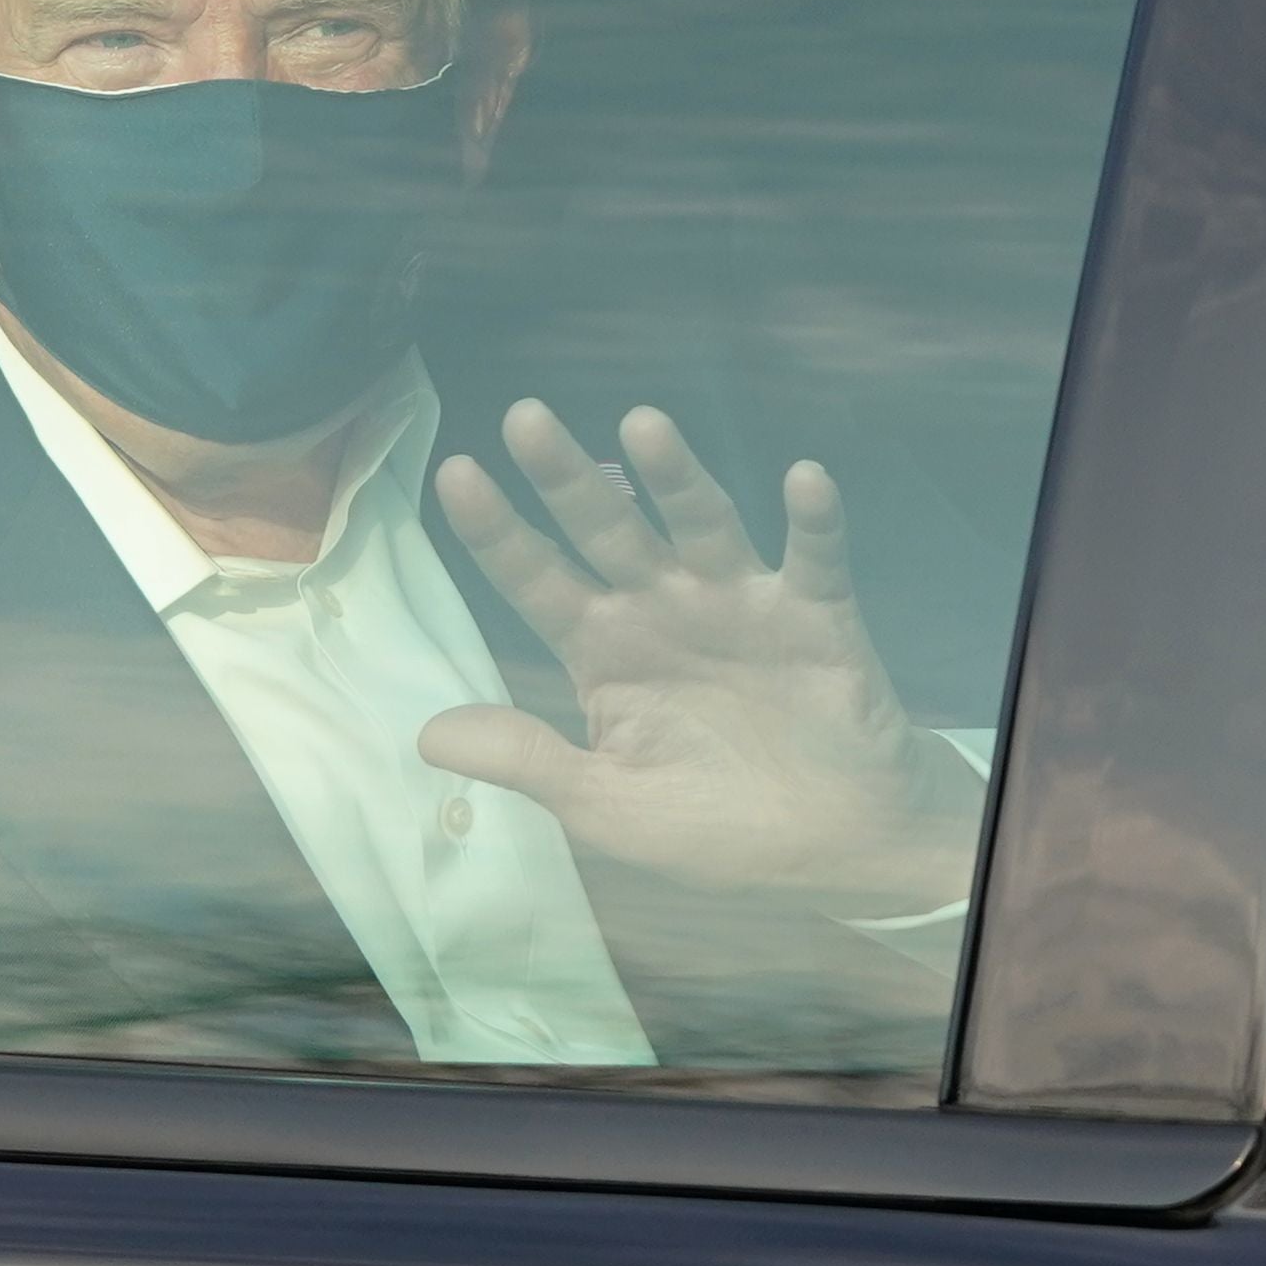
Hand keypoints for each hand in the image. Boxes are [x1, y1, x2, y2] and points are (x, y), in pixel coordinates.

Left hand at [421, 401, 984, 920]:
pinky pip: (814, 559)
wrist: (840, 847)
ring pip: (702, 525)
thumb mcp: (606, 807)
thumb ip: (529, 762)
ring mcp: (741, 607)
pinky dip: (813, 520)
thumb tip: (425, 736)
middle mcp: (665, 611)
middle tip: (524, 418)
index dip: (499, 533)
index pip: (538, 581)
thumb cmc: (716, 828)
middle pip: (607, 531)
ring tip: (642, 424)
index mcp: (605, 653)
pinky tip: (804, 479)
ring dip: (676, 476)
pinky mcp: (818, 617)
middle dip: (566, 479)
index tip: (456, 474)